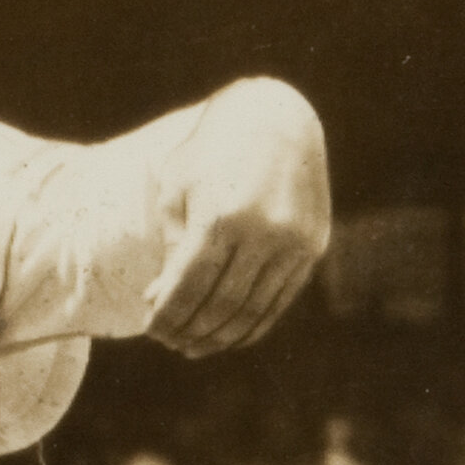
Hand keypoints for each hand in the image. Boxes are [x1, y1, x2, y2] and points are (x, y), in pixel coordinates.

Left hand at [147, 79, 331, 358]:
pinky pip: (280, 301)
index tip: (151, 330)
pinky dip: (252, 325)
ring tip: (194, 345)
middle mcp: (263, 231)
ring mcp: (293, 241)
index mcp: (221, 216)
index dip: (167, 316)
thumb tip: (158, 302)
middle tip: (170, 342)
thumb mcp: (177, 190)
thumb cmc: (211, 154)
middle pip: (220, 305)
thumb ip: (169, 247)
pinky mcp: (313, 246)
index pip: (188, 288)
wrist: (275, 118)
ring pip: (253, 310)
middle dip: (190, 331)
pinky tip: (228, 334)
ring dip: (219, 337)